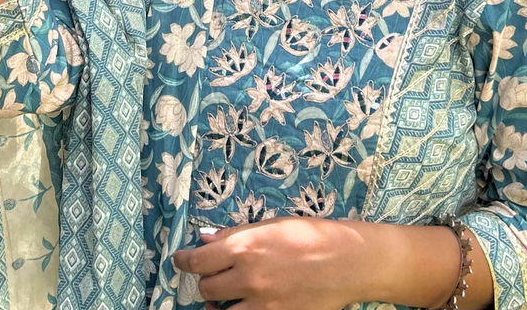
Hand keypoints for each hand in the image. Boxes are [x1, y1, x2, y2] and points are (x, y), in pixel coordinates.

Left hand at [171, 218, 356, 309]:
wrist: (346, 262)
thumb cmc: (309, 235)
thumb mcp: (269, 225)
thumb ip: (234, 235)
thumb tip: (204, 240)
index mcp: (245, 249)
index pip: (198, 261)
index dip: (183, 261)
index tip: (179, 260)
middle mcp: (249, 279)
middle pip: (207, 288)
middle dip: (204, 281)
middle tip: (208, 275)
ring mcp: (263, 305)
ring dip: (216, 304)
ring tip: (218, 299)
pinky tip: (239, 308)